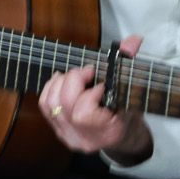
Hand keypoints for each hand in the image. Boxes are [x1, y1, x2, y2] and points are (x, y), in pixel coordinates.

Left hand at [39, 34, 150, 160]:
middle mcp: (85, 139)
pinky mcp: (58, 130)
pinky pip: (45, 105)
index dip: (89, 93)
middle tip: (87, 73)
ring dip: (60, 82)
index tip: (101, 84)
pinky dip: (51, 88)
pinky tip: (62, 80)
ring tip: (75, 76)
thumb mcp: (131, 92)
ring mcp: (69, 136)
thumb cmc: (128, 113)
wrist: (123, 136)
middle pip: (64, 104)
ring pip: (51, 103)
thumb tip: (134, 39)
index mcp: (108, 133)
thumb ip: (127, 65)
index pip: (83, 113)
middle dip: (73, 80)